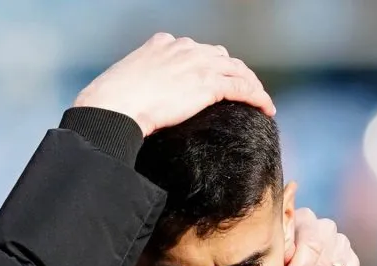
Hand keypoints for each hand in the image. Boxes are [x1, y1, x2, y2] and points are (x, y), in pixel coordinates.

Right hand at [73, 33, 274, 136]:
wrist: (113, 108)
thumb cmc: (110, 104)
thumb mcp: (124, 83)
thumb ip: (139, 84)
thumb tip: (137, 103)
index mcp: (162, 44)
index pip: (195, 50)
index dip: (209, 64)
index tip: (214, 78)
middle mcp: (184, 48)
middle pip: (220, 57)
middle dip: (234, 72)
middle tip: (242, 90)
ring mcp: (198, 64)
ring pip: (238, 70)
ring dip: (252, 84)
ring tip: (260, 100)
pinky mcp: (209, 84)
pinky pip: (243, 88)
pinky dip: (258, 98)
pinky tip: (266, 109)